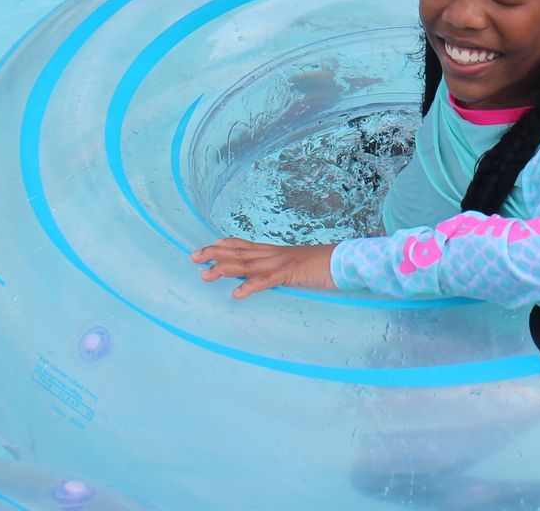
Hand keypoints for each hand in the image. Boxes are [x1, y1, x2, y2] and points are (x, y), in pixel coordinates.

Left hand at [192, 238, 337, 298]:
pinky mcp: (290, 274)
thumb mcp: (299, 266)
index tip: (206, 248)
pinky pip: (266, 281)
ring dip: (224, 269)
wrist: (345, 260)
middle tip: (193, 257)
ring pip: (247, 265)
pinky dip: (250, 286)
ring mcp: (281, 263)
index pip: (245, 245)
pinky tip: (236, 293)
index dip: (224, 246)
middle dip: (215, 254)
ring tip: (205, 274)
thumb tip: (272, 276)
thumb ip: (283, 269)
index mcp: (276, 252)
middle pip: (239, 252)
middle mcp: (274, 254)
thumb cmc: (325, 265)